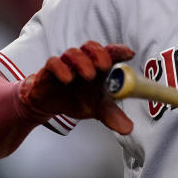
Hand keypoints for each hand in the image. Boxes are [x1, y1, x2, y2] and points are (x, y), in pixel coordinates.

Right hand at [18, 41, 135, 133]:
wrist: (51, 105)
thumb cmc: (77, 99)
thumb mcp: (98, 109)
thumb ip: (113, 116)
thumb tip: (128, 129)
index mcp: (98, 66)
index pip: (110, 52)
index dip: (119, 51)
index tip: (129, 54)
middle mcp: (83, 62)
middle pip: (91, 47)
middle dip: (100, 53)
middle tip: (106, 65)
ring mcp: (66, 64)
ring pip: (73, 53)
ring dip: (82, 62)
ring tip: (90, 75)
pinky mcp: (49, 71)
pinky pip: (53, 63)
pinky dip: (61, 69)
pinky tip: (68, 79)